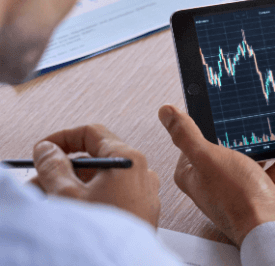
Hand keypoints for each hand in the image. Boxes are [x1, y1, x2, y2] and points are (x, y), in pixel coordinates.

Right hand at [31, 125, 160, 226]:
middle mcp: (142, 172)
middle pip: (96, 159)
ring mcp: (145, 193)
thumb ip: (54, 166)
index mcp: (128, 160)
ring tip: (48, 204)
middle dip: (63, 170)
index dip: (63, 138)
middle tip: (37, 183)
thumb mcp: (67, 195)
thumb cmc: (102, 233)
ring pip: (103, 181)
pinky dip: (91, 200)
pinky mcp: (143, 212)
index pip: (93, 133)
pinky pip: (114, 197)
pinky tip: (71, 215)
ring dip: (74, 187)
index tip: (43, 150)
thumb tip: (48, 149)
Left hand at [158, 105, 274, 247]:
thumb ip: (186, 134)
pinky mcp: (261, 194)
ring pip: (254, 160)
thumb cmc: (236, 197)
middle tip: (254, 126)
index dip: (208, 127)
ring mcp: (238, 188)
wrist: (269, 227)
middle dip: (245, 138)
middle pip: (227, 149)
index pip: (195, 142)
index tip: (222, 115)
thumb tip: (166, 112)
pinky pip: (274, 172)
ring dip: (270, 149)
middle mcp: (213, 183)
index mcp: (193, 174)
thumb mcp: (208, 156)